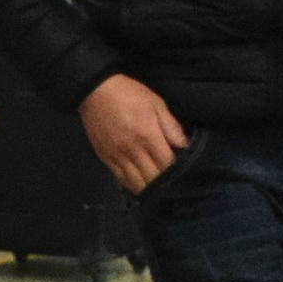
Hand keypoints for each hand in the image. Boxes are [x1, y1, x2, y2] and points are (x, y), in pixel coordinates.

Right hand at [80, 74, 188, 191]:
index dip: (179, 171)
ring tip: (160, 189)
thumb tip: (185, 145)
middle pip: (153, 177)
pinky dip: (133, 185)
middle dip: (166, 182)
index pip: (168, 164)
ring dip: (150, 188)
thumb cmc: (129, 94)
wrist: (95, 92)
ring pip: (136, 182)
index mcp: (148, 136)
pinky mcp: (105, 158)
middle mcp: (132, 151)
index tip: (187, 172)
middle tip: (176, 183)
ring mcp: (117, 157)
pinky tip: (142, 186)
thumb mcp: (156, 104)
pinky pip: (121, 179)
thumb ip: (171, 126)